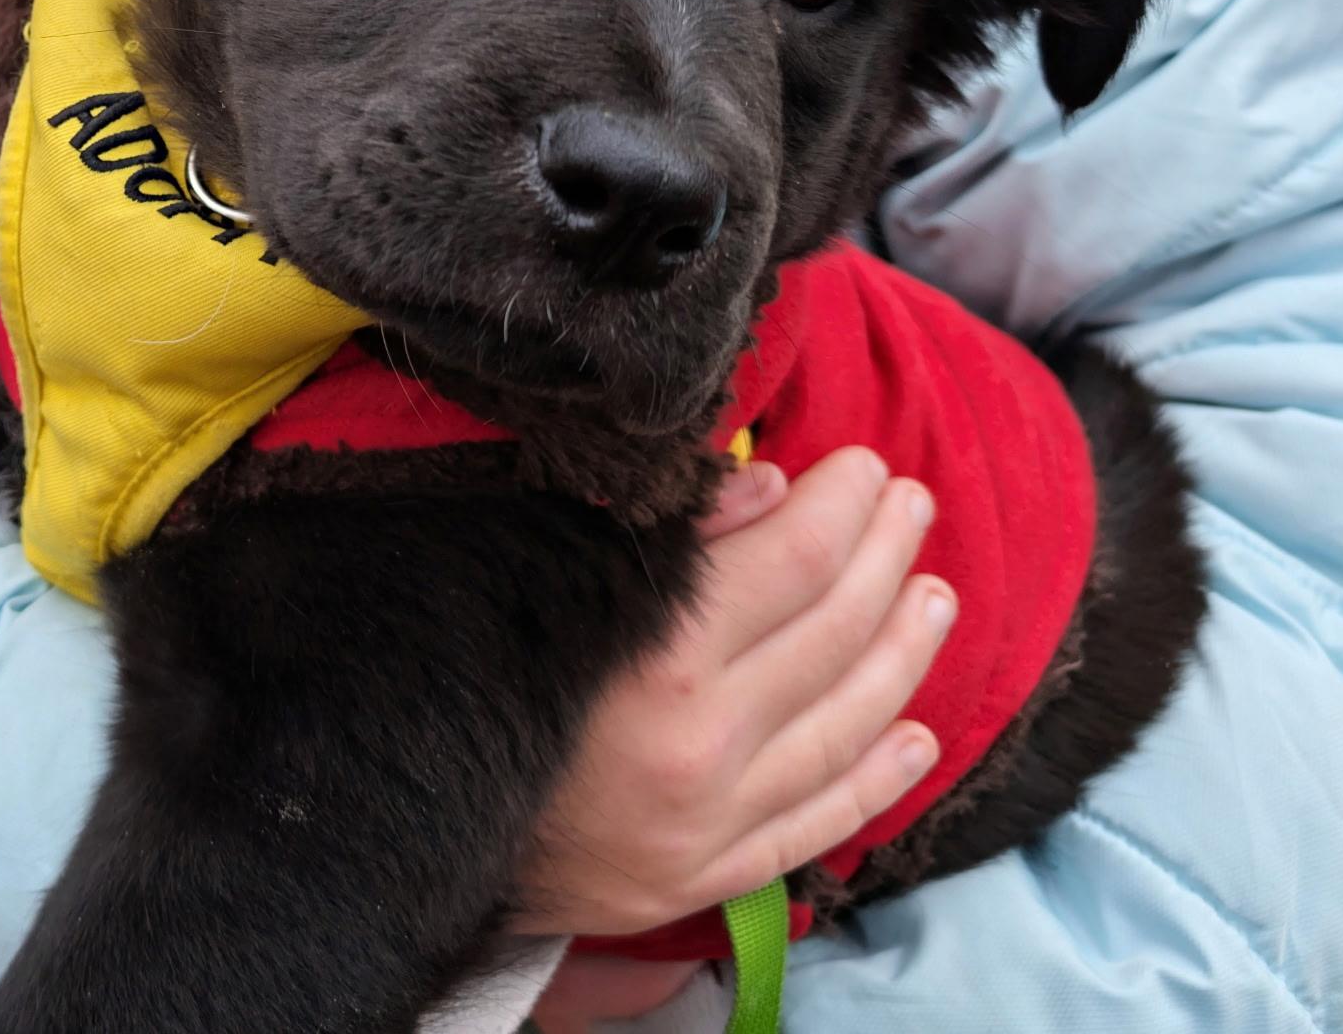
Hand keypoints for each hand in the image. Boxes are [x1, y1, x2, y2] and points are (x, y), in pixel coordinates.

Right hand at [520, 446, 955, 1025]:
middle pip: (835, 634)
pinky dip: (877, 778)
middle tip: (912, 504)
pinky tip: (917, 734)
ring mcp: (709, 821)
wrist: (405, 817)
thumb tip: (769, 487)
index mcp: (655, 656)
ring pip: (846, 725)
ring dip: (905, 653)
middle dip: (886, 557)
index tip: (864, 465)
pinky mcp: (702, 877)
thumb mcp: (550, 576)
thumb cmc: (476, 671)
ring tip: (936, 596)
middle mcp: (698, 744)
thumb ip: (667, 536)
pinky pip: (816, 822)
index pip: (794, 562)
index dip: (844, 504)